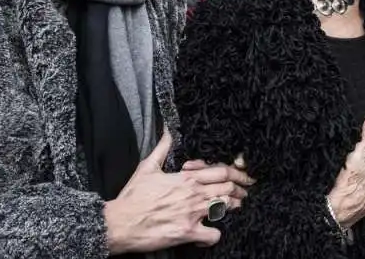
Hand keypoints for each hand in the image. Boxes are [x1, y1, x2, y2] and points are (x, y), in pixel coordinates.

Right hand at [104, 132, 251, 253]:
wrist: (120, 223)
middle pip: (228, 188)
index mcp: (186, 178)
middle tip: (244, 192)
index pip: (220, 171)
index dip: (236, 173)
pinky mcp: (187, 233)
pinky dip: (215, 234)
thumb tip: (167, 130)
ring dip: (231, 207)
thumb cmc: (133, 196)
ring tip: (233, 207)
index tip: (243, 176)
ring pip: (225, 207)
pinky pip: (213, 235)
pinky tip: (209, 232)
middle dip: (239, 190)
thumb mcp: (147, 167)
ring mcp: (192, 214)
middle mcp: (193, 194)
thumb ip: (162, 148)